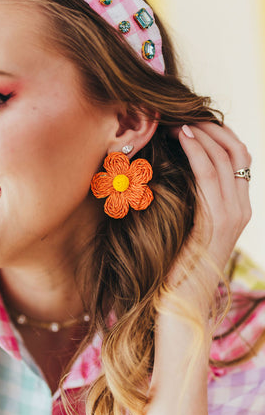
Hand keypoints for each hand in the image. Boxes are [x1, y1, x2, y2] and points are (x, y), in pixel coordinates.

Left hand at [179, 122, 250, 268]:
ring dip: (203, 134)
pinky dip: (197, 152)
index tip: (195, 120)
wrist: (180, 301)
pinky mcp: (218, 221)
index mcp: (238, 207)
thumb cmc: (177, 264)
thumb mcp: (188, 224)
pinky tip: (184, 137)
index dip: (220, 134)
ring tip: (180, 120)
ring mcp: (234, 215)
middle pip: (237, 152)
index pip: (239, 158)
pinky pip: (210, 176)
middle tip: (186, 113)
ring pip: (226, 159)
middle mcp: (243, 208)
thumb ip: (191, 199)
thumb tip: (171, 168)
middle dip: (213, 127)